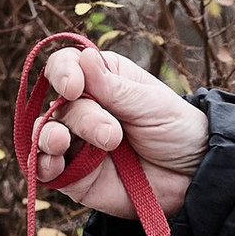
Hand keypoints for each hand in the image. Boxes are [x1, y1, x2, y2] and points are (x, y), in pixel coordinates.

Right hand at [27, 44, 206, 223]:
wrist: (193, 178)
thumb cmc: (176, 130)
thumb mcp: (151, 104)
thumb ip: (115, 88)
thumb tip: (83, 57)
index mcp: (101, 79)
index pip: (66, 66)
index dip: (63, 73)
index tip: (74, 87)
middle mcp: (83, 108)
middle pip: (60, 104)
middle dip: (83, 118)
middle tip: (113, 136)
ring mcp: (77, 143)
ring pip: (45, 134)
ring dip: (48, 137)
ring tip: (62, 143)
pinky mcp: (75, 176)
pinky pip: (46, 170)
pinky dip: (42, 165)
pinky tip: (51, 165)